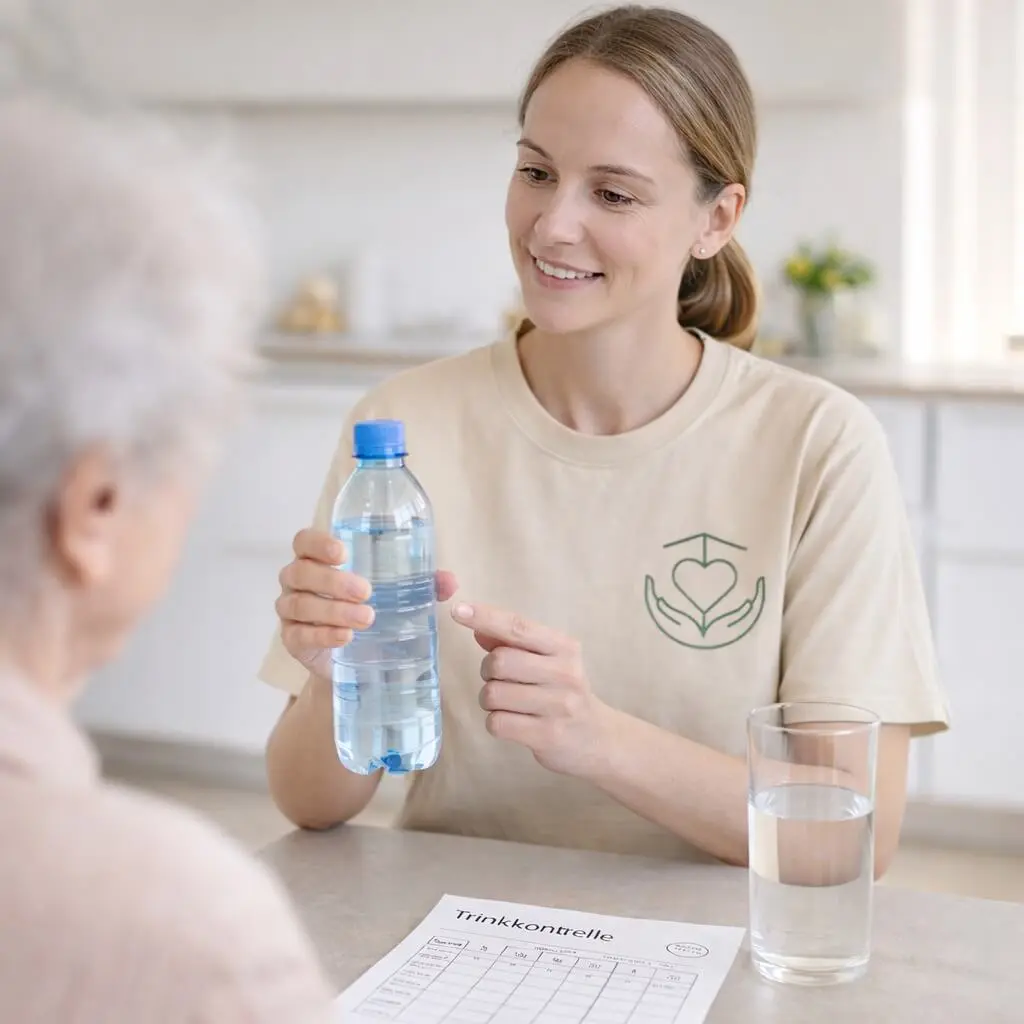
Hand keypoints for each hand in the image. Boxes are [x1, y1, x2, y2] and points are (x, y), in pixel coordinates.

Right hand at [276, 528, 457, 681]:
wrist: (354, 660)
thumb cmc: (369, 610)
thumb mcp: (394, 595)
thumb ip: (421, 584)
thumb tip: (451, 581)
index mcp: (317, 560)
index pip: (304, 541)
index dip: (318, 543)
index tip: (343, 552)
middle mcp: (297, 582)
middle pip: (300, 572)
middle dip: (333, 581)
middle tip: (367, 591)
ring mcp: (290, 612)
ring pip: (299, 604)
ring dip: (334, 610)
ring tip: (366, 618)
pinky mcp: (292, 640)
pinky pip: (299, 635)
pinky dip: (323, 635)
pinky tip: (345, 638)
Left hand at [451, 602, 613, 777]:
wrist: (599, 738)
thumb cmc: (563, 692)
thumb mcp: (547, 661)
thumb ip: (512, 643)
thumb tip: (477, 627)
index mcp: (564, 647)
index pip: (518, 627)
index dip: (486, 617)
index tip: (458, 610)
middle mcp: (564, 673)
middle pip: (499, 662)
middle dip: (487, 671)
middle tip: (500, 680)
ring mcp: (558, 706)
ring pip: (494, 694)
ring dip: (489, 700)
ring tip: (508, 704)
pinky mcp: (548, 735)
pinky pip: (497, 723)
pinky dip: (495, 722)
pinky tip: (513, 723)